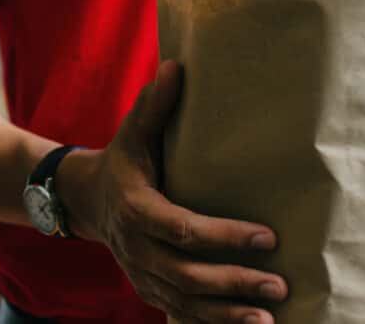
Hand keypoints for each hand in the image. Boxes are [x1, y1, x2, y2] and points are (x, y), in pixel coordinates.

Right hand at [57, 61, 286, 322]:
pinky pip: (177, 313)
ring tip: (269, 318)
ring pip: (184, 302)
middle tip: (278, 285)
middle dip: (234, 284)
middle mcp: (137, 248)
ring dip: (226, 315)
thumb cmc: (123, 159)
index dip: (226, 236)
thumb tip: (177, 66)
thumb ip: (155, 104)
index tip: (268, 237)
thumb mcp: (133, 131)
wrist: (86, 199)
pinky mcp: (148, 288)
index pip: (184, 228)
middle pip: (188, 275)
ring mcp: (141, 273)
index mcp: (137, 209)